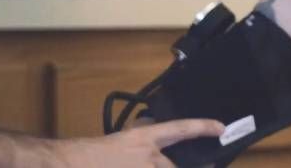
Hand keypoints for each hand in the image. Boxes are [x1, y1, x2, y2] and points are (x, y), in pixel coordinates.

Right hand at [56, 119, 224, 167]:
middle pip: (175, 167)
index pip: (181, 129)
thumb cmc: (90, 154)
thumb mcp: (120, 138)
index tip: (221, 128)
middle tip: (205, 164)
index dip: (203, 127)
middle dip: (190, 167)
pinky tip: (129, 166)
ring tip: (133, 160)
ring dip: (162, 167)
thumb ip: (142, 136)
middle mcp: (148, 158)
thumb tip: (155, 129)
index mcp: (143, 139)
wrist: (69, 165)